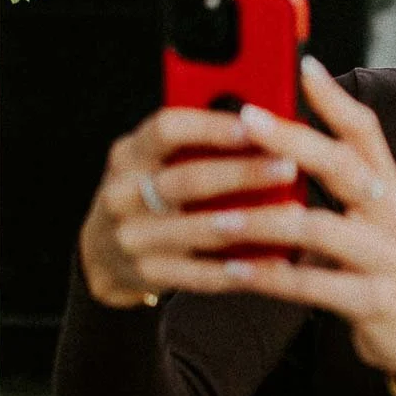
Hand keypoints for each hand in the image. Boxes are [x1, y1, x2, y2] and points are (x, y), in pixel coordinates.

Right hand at [77, 106, 300, 308]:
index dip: (212, 126)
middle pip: (188, 180)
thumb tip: (263, 121)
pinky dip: (239, 270)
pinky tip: (273, 263)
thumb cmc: (145, 194)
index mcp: (129, 154)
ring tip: (294, 217)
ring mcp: (133, 237)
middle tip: (289, 166)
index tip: (256, 123)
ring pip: (199, 229)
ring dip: (252, 223)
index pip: (167, 129)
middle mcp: (124, 194)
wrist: (102, 256)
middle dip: (243, 172)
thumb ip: (195, 142)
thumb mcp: (153, 160)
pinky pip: (200, 274)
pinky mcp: (147, 274)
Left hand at [212, 57, 395, 386]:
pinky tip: (233, 270)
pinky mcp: (374, 300)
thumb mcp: (369, 215)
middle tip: (244, 118)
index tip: (301, 63)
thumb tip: (270, 142)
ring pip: (321, 227)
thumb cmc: (381, 265)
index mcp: (388, 185)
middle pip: (342, 165)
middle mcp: (392, 212)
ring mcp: (386, 257)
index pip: (365, 130)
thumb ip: (332, 183)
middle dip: (290, 138)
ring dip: (264, 218)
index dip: (335, 97)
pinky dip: (269, 276)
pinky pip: (313, 284)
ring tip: (219, 215)